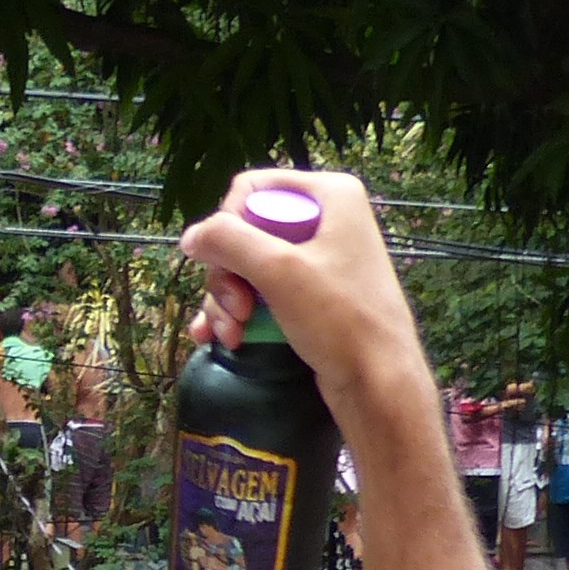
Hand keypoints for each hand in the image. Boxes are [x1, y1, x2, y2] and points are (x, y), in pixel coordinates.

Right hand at [177, 171, 426, 437]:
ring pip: (246, 267)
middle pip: (244, 232)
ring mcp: (316, 259)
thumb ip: (228, 243)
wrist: (378, 380)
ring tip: (232, 336)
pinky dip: (238, 313)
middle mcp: (324, 219)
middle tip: (237, 312)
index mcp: (329, 195)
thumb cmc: (339, 318)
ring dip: (227, 302)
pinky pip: (259, 292)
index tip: (227, 265)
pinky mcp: (309, 295)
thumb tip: (190, 237)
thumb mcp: (279, 271)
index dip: (227, 226)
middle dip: (227, 277)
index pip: (251, 189)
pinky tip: (219, 339)